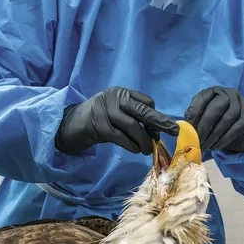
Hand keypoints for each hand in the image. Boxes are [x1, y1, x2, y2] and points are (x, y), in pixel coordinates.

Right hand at [55, 87, 178, 155]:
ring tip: (148, 150)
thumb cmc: (97, 120)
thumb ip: (133, 117)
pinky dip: (131, 145)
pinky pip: (121, 137)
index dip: (155, 116)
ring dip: (144, 141)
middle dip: (160, 123)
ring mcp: (105, 111)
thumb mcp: (116, 113)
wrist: (68, 125)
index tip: (158, 130)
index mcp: (121, 93)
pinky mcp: (98, 126)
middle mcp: (114, 98)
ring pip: (133, 126)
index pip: (146, 101)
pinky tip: (136, 150)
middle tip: (174, 131)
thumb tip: (155, 133)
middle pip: (143, 111)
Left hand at [184, 87, 243, 152]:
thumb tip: (182, 130)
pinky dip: (225, 138)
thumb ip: (195, 120)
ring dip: (214, 134)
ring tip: (206, 146)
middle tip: (197, 140)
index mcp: (214, 92)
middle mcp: (229, 94)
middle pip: (216, 108)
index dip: (194, 112)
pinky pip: (238, 127)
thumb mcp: (206, 119)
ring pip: (228, 118)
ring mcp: (242, 103)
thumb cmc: (219, 124)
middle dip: (205, 125)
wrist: (242, 131)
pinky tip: (216, 146)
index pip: (203, 98)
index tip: (187, 127)